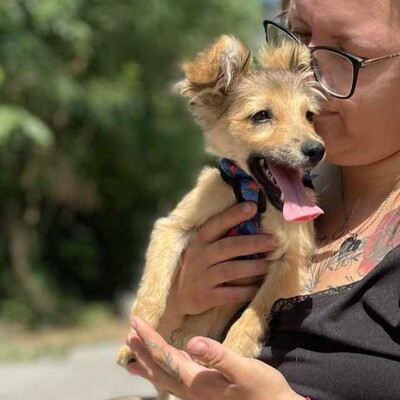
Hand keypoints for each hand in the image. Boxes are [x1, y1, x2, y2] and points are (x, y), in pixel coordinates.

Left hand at [126, 317, 304, 399]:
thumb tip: (191, 342)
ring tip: (133, 358)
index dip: (149, 338)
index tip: (135, 321)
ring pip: (164, 378)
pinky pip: (176, 380)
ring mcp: (197, 394)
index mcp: (197, 381)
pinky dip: (164, 371)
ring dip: (148, 364)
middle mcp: (192, 390)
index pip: (165, 356)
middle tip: (129, 334)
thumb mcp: (244, 369)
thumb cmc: (263, 390)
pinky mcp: (205, 392)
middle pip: (159, 368)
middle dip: (142, 350)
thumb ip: (218, 356)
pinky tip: (166, 367)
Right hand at [167, 201, 277, 315]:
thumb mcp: (200, 249)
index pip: (217, 224)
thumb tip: (250, 223)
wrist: (175, 298)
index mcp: (199, 241)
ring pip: (231, 270)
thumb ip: (218, 238)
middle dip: (253, 243)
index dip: (234, 215)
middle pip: (229, 247)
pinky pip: (230, 294)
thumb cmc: (195, 267)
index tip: (253, 206)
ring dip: (252, 267)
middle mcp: (200, 257)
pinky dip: (245, 291)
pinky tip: (258, 287)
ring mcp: (202, 278)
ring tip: (268, 265)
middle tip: (274, 241)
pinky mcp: (206, 297)